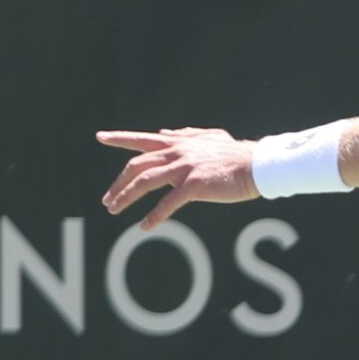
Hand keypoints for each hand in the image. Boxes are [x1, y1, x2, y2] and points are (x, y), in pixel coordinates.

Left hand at [98, 127, 259, 228]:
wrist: (258, 165)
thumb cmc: (237, 153)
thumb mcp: (209, 137)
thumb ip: (185, 135)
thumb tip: (164, 133)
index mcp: (178, 143)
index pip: (142, 139)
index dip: (120, 138)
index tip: (100, 137)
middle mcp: (177, 153)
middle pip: (137, 166)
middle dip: (118, 183)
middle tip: (107, 200)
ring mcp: (185, 169)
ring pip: (145, 182)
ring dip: (126, 196)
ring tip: (113, 210)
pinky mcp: (195, 186)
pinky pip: (168, 203)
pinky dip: (154, 216)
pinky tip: (144, 227)